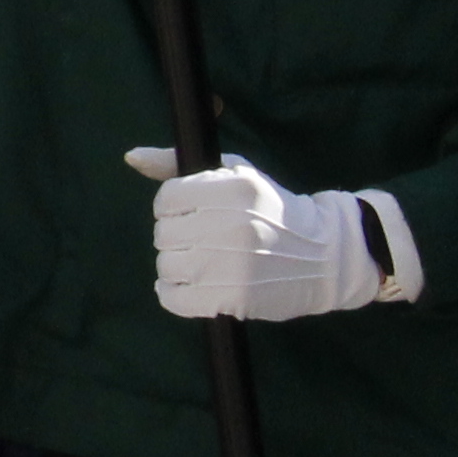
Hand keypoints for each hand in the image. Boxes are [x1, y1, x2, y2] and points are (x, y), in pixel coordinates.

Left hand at [125, 148, 391, 319]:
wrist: (326, 256)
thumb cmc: (274, 211)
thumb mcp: (236, 174)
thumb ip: (178, 165)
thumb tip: (131, 157)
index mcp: (231, 188)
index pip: (166, 200)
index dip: (175, 209)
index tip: (193, 214)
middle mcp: (228, 224)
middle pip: (163, 234)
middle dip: (179, 237)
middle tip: (204, 240)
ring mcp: (229, 264)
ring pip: (166, 266)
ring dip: (178, 266)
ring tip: (204, 263)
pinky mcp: (231, 298)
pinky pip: (172, 299)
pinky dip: (174, 294)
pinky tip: (192, 287)